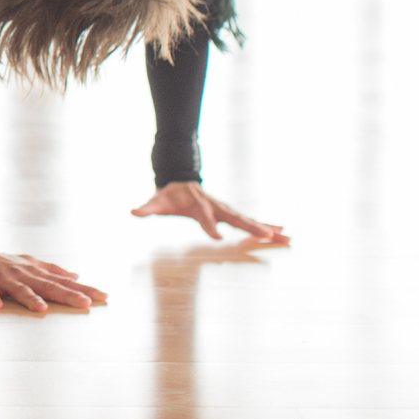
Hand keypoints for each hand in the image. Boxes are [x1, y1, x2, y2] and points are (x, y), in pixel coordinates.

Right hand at [0, 250, 107, 313]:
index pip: (63, 282)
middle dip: (66, 294)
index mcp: (35, 272)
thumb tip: (76, 275)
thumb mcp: (30, 264)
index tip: (103, 297)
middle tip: (85, 303)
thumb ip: (53, 270)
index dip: (83, 289)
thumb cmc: (4, 263)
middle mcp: (23, 274)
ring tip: (41, 308)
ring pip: (19, 289)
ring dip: (30, 298)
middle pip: (47, 286)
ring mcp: (4, 278)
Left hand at [132, 181, 288, 243]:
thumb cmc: (168, 195)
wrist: (180, 182)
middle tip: (267, 235)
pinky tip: (281, 232)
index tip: (217, 237)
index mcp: (198, 205)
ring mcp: (226, 209)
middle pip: (235, 218)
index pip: (205, 218)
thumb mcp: (156, 201)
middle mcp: (216, 207)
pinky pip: (250, 221)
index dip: (209, 227)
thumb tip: (133, 211)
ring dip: (267, 228)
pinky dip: (265, 226)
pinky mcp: (230, 213)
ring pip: (248, 220)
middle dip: (251, 227)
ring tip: (285, 236)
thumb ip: (146, 207)